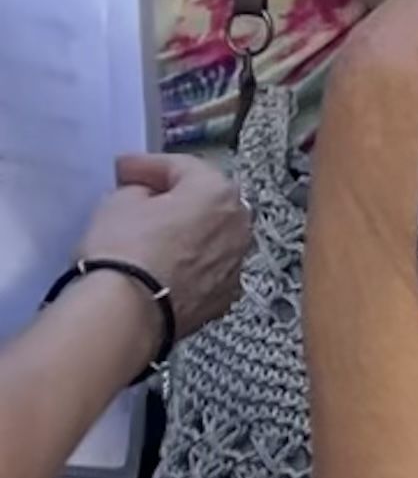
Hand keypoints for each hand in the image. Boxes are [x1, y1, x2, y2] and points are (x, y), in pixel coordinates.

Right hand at [78, 153, 251, 346]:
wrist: (126, 313)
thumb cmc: (124, 249)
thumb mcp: (117, 203)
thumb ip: (138, 190)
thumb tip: (146, 196)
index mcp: (218, 191)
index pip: (182, 167)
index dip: (148, 165)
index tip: (123, 169)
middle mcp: (240, 224)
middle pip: (206, 200)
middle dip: (176, 195)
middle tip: (142, 196)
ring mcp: (237, 263)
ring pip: (212, 236)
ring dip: (188, 231)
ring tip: (154, 233)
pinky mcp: (224, 297)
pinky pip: (207, 269)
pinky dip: (190, 264)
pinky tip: (165, 267)